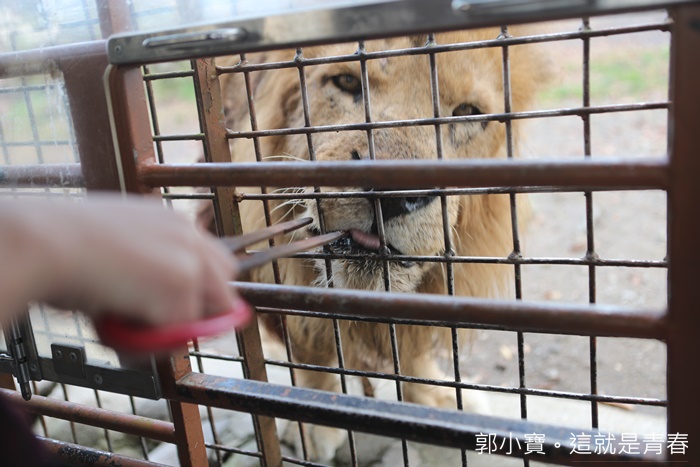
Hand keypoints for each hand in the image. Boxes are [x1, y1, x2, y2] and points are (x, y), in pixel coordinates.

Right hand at [0, 196, 246, 326]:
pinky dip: (146, 344)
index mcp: (170, 221)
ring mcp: (190, 261)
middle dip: (204, 308)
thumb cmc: (57, 247)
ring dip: (165, 330)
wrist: (42, 243)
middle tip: (165, 328)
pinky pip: (175, 337)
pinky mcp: (182, 288)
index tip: (190, 310)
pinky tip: (114, 326)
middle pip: (224, 280)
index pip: (211, 258)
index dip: (204, 288)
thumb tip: (147, 307)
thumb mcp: (112, 252)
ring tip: (118, 322)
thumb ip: (141, 272)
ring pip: (199, 315)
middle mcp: (188, 235)